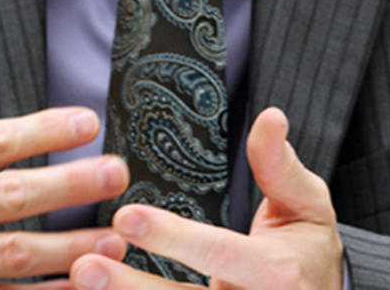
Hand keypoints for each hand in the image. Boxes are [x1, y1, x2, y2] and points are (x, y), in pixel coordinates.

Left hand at [69, 107, 342, 289]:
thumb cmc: (309, 250)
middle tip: (84, 264)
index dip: (173, 238)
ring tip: (80, 278)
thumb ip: (280, 166)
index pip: (219, 255)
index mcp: (277, 274)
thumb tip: (270, 116)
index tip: (127, 217)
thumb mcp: (307, 205)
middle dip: (130, 287)